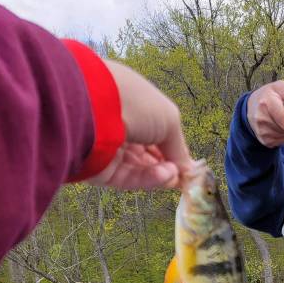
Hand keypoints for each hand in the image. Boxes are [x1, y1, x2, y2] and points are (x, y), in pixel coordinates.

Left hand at [90, 60, 192, 189]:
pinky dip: (149, 179)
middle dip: (169, 164)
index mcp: (134, 106)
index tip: (188, 164)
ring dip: (161, 173)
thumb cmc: (135, 103)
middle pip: (149, 153)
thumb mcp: (170, 119)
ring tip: (173, 174)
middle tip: (183, 174)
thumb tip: (188, 169)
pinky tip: (163, 176)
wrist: (94, 110)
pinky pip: (129, 178)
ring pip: (141, 168)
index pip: (156, 132)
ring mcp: (109, 149)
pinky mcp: (101, 169)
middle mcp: (120, 126)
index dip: (173, 148)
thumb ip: (179, 147)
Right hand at [246, 80, 283, 147]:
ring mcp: (261, 130)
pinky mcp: (263, 140)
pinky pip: (280, 142)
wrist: (252, 106)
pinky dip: (283, 136)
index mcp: (266, 103)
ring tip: (282, 121)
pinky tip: (279, 127)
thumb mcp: (279, 87)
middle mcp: (261, 118)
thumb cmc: (270, 95)